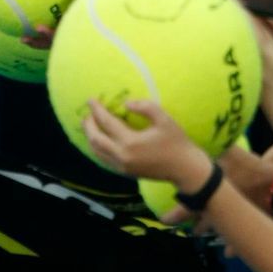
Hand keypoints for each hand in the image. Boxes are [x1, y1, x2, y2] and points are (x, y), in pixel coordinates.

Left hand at [82, 97, 213, 187]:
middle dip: (88, 124)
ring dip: (91, 136)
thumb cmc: (177, 142)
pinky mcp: (126, 172)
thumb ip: (145, 107)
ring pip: (97, 152)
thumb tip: (126, 103)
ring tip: (90, 124)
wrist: (185, 169)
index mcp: (130, 143)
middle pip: (95, 139)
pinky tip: (100, 140)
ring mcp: (123, 167)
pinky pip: (104, 159)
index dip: (97, 109)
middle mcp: (122, 157)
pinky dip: (98, 148)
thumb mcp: (164, 119)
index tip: (91, 99)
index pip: (106, 123)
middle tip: (88, 111)